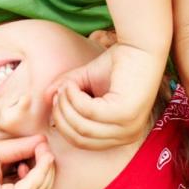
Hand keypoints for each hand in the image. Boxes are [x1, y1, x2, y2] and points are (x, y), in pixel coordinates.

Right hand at [47, 42, 164, 150]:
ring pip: (82, 127)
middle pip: (80, 138)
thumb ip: (66, 92)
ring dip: (67, 105)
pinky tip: (74, 84)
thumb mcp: (85, 82)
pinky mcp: (126, 114)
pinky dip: (75, 97)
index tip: (57, 100)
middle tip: (59, 92)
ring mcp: (128, 127)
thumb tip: (47, 98)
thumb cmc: (117, 63)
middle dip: (62, 116)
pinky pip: (88, 112)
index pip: (82, 142)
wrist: (140, 46)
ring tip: (67, 86)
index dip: (63, 124)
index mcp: (121, 135)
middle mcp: (127, 135)